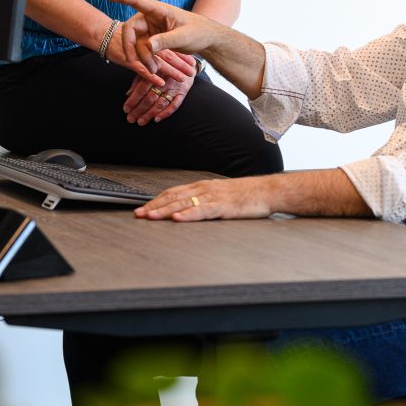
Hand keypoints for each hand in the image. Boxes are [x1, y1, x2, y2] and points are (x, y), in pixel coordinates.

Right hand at [104, 0, 218, 77]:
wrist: (208, 40)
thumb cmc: (199, 33)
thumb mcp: (184, 37)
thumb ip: (166, 40)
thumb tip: (148, 46)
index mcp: (159, 10)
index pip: (137, 0)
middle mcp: (152, 17)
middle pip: (131, 29)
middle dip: (131, 47)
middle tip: (134, 62)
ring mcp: (152, 28)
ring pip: (136, 42)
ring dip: (141, 57)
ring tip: (154, 70)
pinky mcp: (153, 39)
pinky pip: (142, 49)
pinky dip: (145, 59)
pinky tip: (153, 69)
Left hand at [124, 59, 195, 125]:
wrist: (186, 60)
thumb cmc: (165, 64)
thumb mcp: (151, 67)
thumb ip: (139, 79)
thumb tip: (128, 93)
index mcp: (155, 72)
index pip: (142, 88)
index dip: (133, 100)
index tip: (126, 109)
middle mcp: (165, 80)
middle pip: (150, 98)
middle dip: (139, 110)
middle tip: (131, 118)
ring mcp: (174, 87)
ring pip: (160, 103)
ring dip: (149, 114)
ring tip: (141, 121)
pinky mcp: (183, 92)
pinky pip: (175, 105)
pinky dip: (166, 113)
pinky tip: (156, 119)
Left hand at [134, 176, 274, 220]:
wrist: (267, 191)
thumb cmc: (246, 195)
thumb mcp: (220, 196)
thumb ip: (204, 201)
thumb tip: (187, 209)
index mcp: (203, 187)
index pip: (173, 192)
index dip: (156, 200)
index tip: (143, 208)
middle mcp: (204, 189)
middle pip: (173, 197)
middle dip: (154, 206)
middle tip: (138, 214)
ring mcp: (213, 197)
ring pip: (183, 203)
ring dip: (164, 210)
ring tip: (150, 217)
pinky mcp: (223, 206)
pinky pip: (202, 210)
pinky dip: (188, 214)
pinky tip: (177, 218)